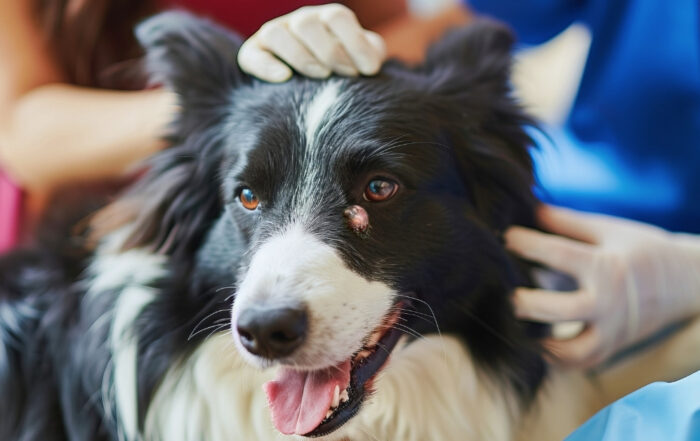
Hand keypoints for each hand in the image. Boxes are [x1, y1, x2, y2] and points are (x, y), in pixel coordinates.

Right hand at [238, 4, 385, 81]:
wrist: (319, 84)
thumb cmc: (346, 70)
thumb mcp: (364, 59)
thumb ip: (370, 56)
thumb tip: (369, 65)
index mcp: (327, 19)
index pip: (337, 17)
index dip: (354, 43)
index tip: (367, 69)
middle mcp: (299, 21)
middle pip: (307, 23)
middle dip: (330, 52)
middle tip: (344, 74)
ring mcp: (275, 35)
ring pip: (276, 34)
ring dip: (300, 56)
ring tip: (320, 75)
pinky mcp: (255, 55)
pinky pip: (252, 55)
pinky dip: (266, 66)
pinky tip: (284, 78)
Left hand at [505, 205, 699, 367]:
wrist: (688, 283)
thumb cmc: (642, 250)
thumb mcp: (609, 229)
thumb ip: (566, 222)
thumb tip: (526, 207)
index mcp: (607, 266)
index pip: (557, 254)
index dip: (524, 243)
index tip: (503, 236)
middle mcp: (609, 303)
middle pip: (561, 310)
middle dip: (527, 303)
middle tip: (505, 291)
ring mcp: (612, 331)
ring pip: (571, 351)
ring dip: (539, 341)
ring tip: (518, 324)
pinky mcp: (612, 348)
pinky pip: (579, 364)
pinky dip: (555, 358)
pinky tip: (534, 340)